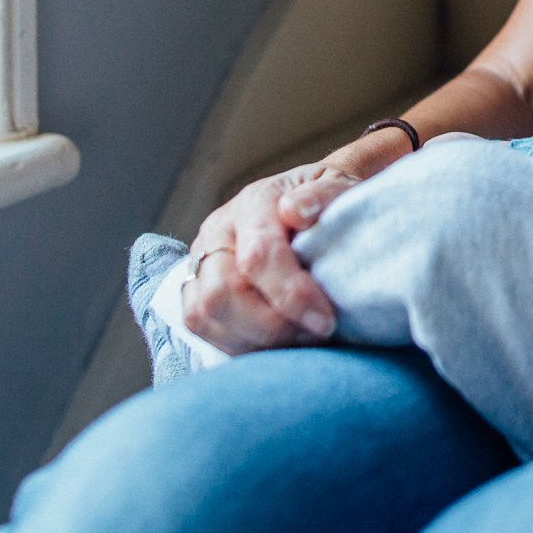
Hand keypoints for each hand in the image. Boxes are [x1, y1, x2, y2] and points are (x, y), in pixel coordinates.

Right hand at [181, 162, 359, 353]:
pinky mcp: (196, 290)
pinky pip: (203, 329)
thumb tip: (295, 211)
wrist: (306, 203)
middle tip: (315, 335)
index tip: (325, 322)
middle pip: (221, 293)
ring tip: (300, 340)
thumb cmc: (325, 202)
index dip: (290, 295)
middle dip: (271, 326)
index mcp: (253, 204)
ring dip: (255, 341)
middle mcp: (217, 233)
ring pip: (204, 316)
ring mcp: (201, 263)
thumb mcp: (336, 186)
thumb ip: (322, 195)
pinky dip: (241, 346)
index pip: (258, 255)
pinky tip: (278, 344)